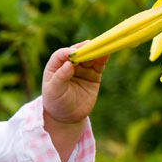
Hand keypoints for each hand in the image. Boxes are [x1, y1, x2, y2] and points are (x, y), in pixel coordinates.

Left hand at [41, 44, 107, 161]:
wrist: (67, 116)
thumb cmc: (56, 101)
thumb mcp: (54, 90)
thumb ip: (61, 77)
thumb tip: (69, 64)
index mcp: (56, 65)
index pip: (62, 54)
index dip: (68, 52)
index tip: (74, 53)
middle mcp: (70, 64)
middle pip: (78, 52)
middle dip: (84, 48)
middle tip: (92, 44)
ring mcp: (82, 69)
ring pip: (89, 56)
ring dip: (95, 51)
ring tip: (102, 46)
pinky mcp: (94, 75)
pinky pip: (99, 64)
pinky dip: (103, 58)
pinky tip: (106, 53)